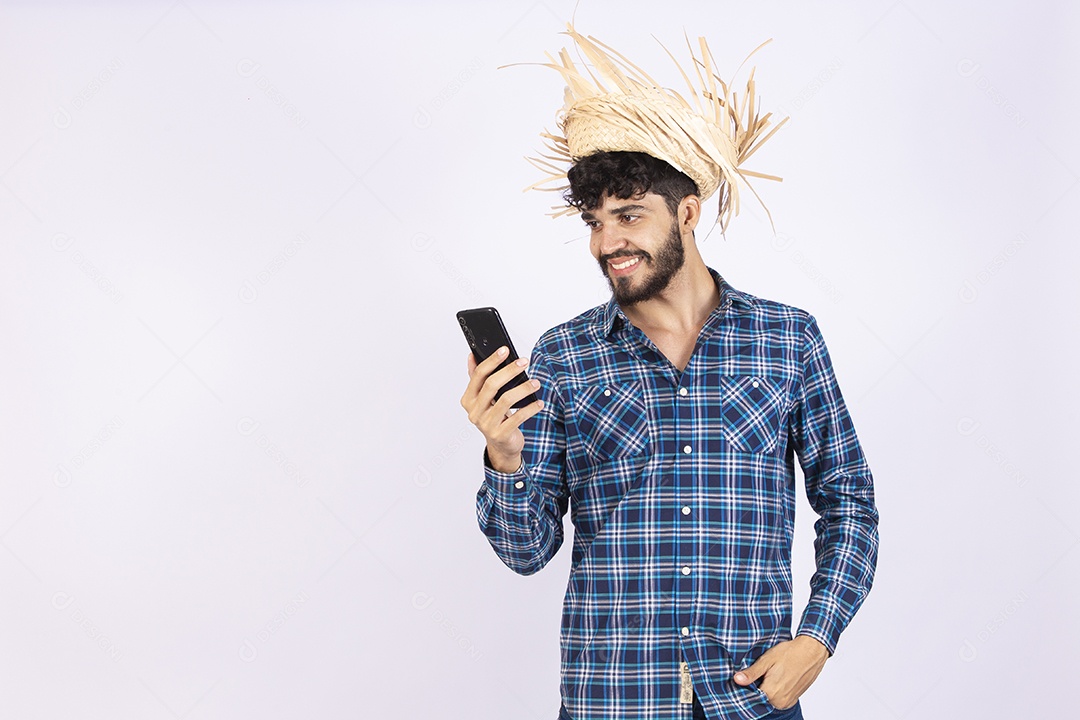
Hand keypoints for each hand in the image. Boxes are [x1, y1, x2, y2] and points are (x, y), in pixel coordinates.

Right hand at [460, 347, 543, 472]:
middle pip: (492, 385)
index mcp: (468, 399)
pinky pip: (518, 417)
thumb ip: (478, 379)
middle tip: (524, 362)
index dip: (491, 361)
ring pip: (506, 400)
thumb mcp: (485, 399)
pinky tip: (539, 402)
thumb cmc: (495, 417)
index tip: (505, 349)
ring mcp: (486, 425)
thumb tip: (471, 355)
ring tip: (536, 382)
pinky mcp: (500, 435)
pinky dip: (530, 408)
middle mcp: (474, 412)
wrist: (502, 446)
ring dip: (523, 388)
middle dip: (509, 371)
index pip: (478, 375)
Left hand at [732, 635, 829, 709]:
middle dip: (756, 687)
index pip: (750, 696)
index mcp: (771, 693)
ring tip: (769, 674)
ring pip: (769, 699)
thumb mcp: (767, 660)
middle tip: (759, 672)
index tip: (745, 677)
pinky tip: (776, 678)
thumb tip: (737, 680)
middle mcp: (780, 701)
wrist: (811, 652)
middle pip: (760, 698)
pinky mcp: (793, 699)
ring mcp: (788, 702)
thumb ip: (752, 673)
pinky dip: (775, 691)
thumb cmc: (790, 653)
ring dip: (766, 689)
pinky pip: (778, 698)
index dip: (746, 686)